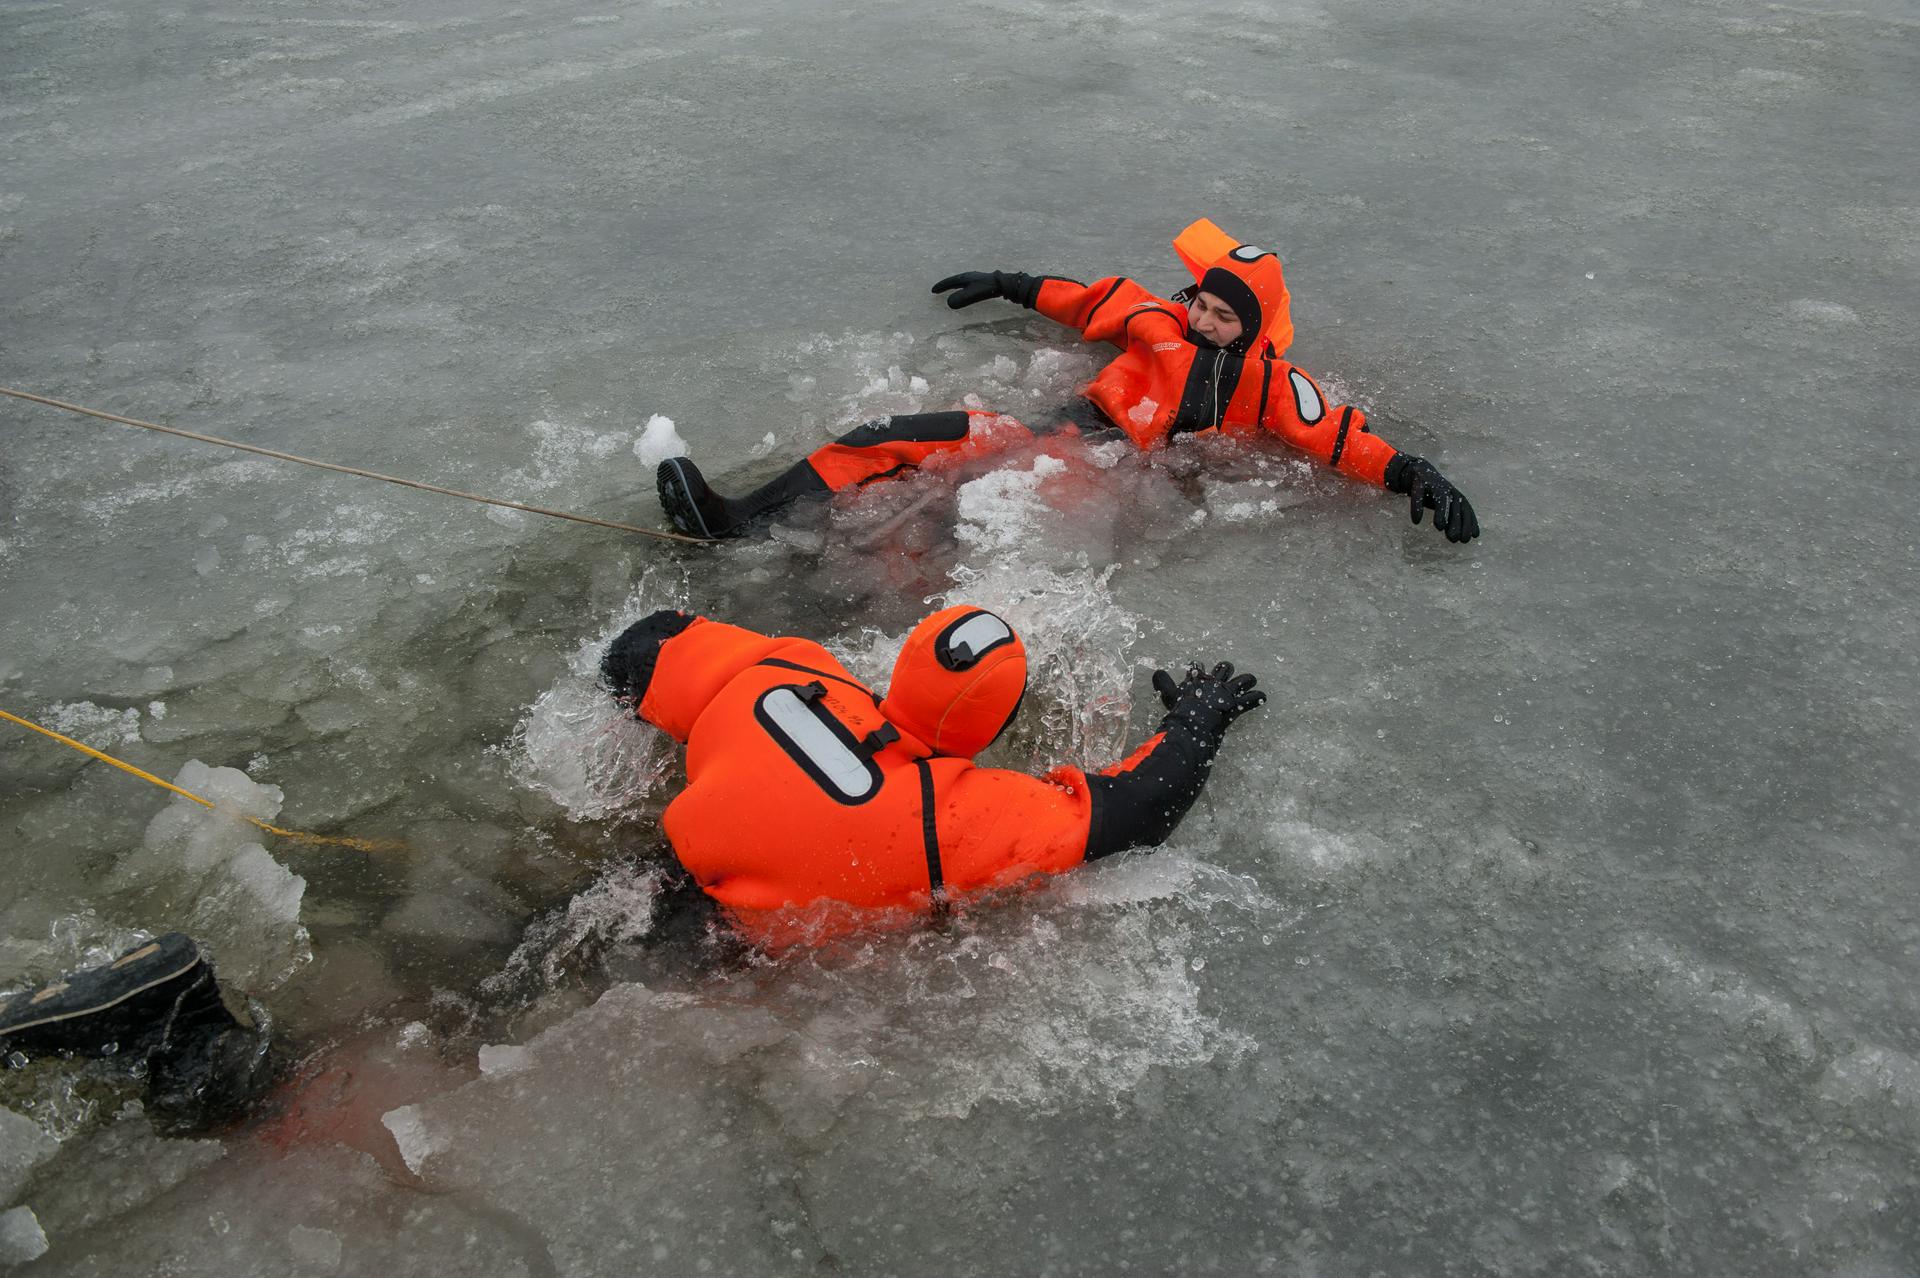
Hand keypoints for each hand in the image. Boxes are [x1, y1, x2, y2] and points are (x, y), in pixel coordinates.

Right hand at [931, 270, 1035, 308]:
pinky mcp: (982, 282)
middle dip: (945, 285)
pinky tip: (966, 290)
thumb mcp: (972, 295)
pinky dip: (961, 287)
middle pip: (954, 280)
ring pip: (961, 281)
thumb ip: (960, 299)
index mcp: (965, 278)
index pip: (949, 282)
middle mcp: (969, 276)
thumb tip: (948, 304)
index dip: (941, 286)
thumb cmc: (988, 289)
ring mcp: (976, 278)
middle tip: (937, 290)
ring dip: (953, 285)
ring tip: (949, 289)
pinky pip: (967, 284)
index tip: (933, 290)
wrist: (1004, 284)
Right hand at [1152, 661, 1266, 732]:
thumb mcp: (1168, 696)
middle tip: (1229, 673)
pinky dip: (1257, 699)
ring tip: (1252, 680)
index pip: (1198, 666)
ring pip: (1243, 680)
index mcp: (1198, 679)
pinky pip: (1251, 699)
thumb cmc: (1180, 711)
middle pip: (1225, 667)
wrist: (1192, 723)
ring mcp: (1226, 693)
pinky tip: (1262, 698)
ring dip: (1248, 680)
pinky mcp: (1235, 705)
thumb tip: (1156, 672)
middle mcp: (1214, 683)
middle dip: (1227, 669)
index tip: (1199, 666)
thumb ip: (1163, 684)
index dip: (1198, 666)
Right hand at [1385, 455, 1479, 542]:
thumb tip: (1463, 538)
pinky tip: (1416, 520)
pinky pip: (1418, 495)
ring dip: (1441, 513)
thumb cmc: (1435, 494)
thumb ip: (1454, 519)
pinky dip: (1417, 507)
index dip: (1470, 523)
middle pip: (1455, 506)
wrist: (1420, 472)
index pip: (1466, 510)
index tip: (1471, 538)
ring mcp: (1434, 485)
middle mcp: (1448, 489)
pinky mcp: (1419, 482)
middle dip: (1457, 522)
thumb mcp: (1447, 505)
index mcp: (1456, 496)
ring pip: (1441, 498)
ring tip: (1439, 528)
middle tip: (1455, 539)